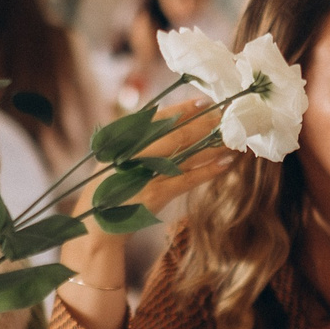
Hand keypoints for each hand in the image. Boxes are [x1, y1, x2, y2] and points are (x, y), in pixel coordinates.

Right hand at [77, 107, 239, 217]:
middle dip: (205, 123)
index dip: (183, 108)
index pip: (158, 117)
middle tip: (228, 116)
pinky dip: (209, 170)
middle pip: (178, 132)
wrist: (95, 227)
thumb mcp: (113, 160)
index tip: (206, 101)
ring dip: (213, 144)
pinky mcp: (156, 194)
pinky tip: (227, 163)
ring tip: (234, 137)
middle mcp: (134, 152)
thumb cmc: (107, 192)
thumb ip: (134, 142)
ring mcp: (146, 173)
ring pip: (187, 153)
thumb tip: (165, 122)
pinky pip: (189, 178)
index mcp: (123, 140)